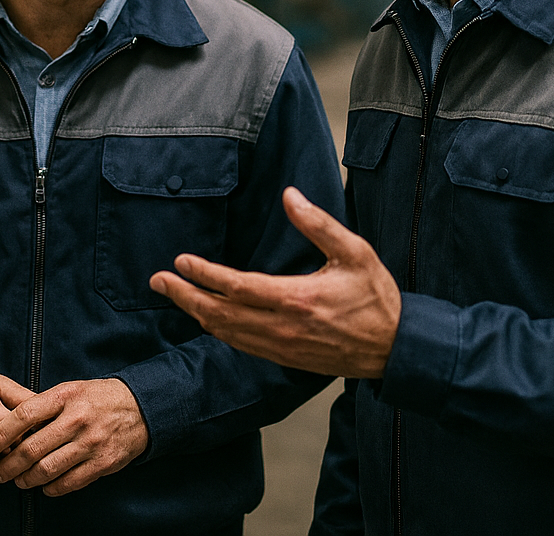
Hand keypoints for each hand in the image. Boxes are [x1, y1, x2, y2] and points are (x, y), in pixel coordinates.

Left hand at [0, 378, 147, 495]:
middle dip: (8, 465)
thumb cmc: (97, 398)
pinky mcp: (103, 463)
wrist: (140, 408)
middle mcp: (76, 419)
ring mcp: (91, 443)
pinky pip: (69, 483)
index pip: (23, 415)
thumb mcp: (70, 390)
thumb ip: (43, 406)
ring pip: (47, 469)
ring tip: (18, 481)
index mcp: (64, 397)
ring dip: (26, 480)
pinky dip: (51, 488)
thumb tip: (9, 425)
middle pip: (31, 448)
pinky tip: (44, 486)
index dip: (1, 434)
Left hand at [149, 186, 401, 377]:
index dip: (204, 273)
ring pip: (226, 332)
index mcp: (296, 298)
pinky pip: (241, 345)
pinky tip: (206, 318)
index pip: (237, 286)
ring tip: (172, 294)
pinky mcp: (284, 358)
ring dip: (195, 312)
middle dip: (184, 295)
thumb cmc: (376, 298)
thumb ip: (318, 224)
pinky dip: (217, 330)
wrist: (396, 349)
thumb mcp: (354, 252)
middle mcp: (282, 327)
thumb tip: (290, 196)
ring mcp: (281, 346)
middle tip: (157, 280)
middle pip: (220, 313)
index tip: (181, 260)